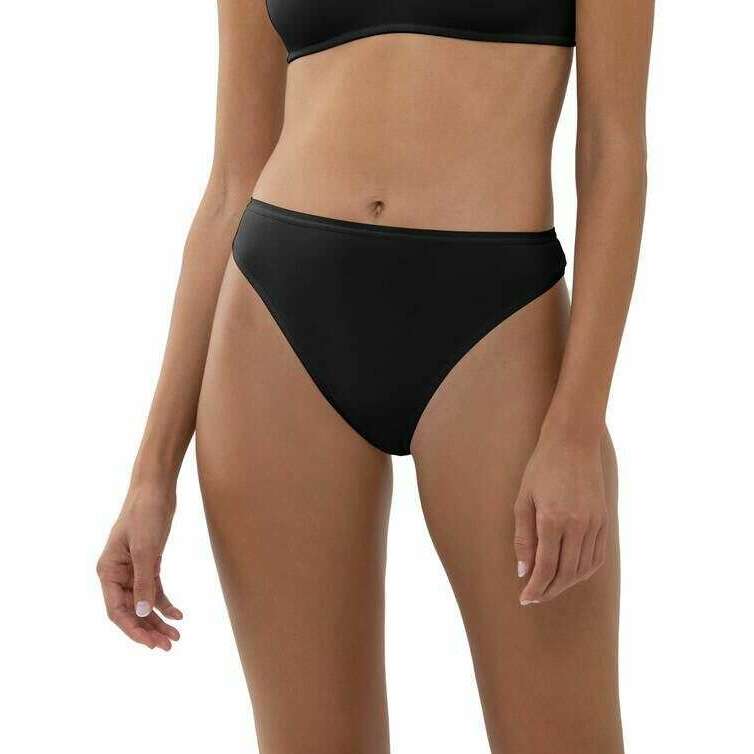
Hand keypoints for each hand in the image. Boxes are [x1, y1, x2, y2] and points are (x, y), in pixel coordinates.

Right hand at [97, 481, 182, 649]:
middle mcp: (117, 574)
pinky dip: (164, 604)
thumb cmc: (145, 514)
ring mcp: (132, 570)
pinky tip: (179, 615)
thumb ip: (143, 582)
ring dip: (157, 620)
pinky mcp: (148, 563)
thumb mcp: (146, 549)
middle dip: (147, 629)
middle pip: (130, 611)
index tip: (151, 644)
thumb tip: (141, 612)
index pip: (116, 610)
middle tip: (168, 645)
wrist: (156, 489)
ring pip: (143, 604)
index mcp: (108, 571)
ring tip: (176, 636)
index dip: (133, 629)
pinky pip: (154, 591)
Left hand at [513, 429, 607, 604]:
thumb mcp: (523, 499)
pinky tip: (571, 574)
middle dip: (549, 590)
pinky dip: (584, 571)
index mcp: (552, 519)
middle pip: (566, 573)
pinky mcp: (604, 520)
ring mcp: (594, 523)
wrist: (573, 442)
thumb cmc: (541, 468)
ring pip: (583, 569)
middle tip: (534, 598)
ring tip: (550, 588)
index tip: (524, 599)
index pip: (545, 567)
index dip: (535, 587)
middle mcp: (577, 525)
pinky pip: (597, 556)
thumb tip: (523, 571)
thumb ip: (523, 537)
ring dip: (566, 584)